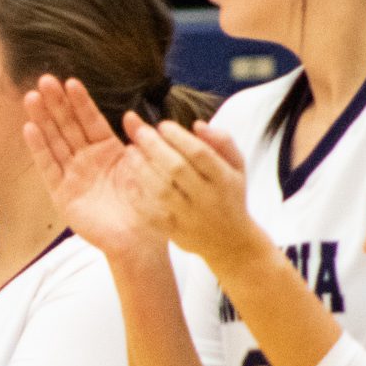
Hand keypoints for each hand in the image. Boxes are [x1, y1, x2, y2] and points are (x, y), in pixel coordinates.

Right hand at [22, 75, 160, 261]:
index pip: (92, 121)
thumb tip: (130, 117)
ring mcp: (74, 176)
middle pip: (69, 126)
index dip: (81, 102)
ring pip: (55, 141)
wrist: (139, 241)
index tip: (70, 81)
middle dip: (57, 103)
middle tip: (45, 80)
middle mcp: (89, 160)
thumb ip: (138, 143)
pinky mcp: (62, 194)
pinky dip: (39, 148)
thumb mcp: (148, 168)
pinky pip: (49, 167)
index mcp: (110, 152)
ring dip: (43, 119)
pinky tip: (30, 129)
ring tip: (32, 97)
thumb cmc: (148, 206)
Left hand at [124, 113, 266, 269]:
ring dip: (141, 168)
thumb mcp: (237, 166)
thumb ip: (222, 141)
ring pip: (161, 190)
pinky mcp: (173, 231)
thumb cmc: (229, 194)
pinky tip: (128, 178)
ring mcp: (189, 217)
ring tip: (130, 151)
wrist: (230, 242)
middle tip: (138, 132)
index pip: (200, 153)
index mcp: (224, 179)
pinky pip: (151, 213)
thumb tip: (197, 124)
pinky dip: (138, 195)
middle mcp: (207, 198)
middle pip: (177, 169)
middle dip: (154, 147)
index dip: (178, 137)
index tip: (162, 124)